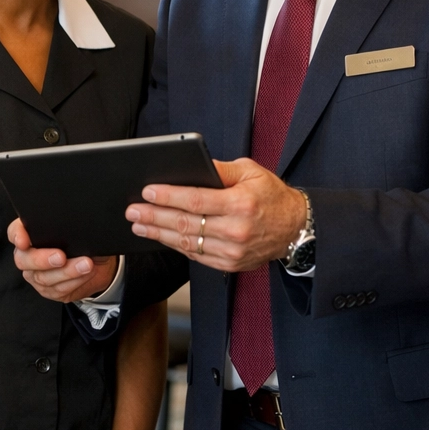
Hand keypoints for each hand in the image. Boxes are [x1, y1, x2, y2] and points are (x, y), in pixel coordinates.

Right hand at [8, 219, 118, 302]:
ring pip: (43, 278)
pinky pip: (58, 289)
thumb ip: (67, 225)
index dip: (16, 235)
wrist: (99, 261)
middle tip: (61, 257)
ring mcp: (37, 275)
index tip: (23, 241)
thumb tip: (72, 224)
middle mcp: (29, 255)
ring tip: (86, 265)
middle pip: (23, 260)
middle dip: (42, 259)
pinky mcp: (49, 290)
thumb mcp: (78, 227)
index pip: (15, 231)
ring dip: (67, 272)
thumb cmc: (84, 239)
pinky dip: (75, 281)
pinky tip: (87, 273)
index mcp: (31, 234)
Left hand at [126, 159, 304, 273]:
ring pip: (187, 243)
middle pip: (186, 224)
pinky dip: (176, 246)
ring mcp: (232, 252)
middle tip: (132, 211)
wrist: (295, 229)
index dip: (168, 197)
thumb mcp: (251, 172)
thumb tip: (191, 165)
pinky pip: (196, 255)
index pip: (196, 200)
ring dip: (159, 234)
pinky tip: (161, 237)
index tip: (147, 192)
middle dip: (154, 217)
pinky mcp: (229, 264)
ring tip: (139, 225)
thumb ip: (221, 169)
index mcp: (241, 204)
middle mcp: (236, 230)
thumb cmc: (272, 196)